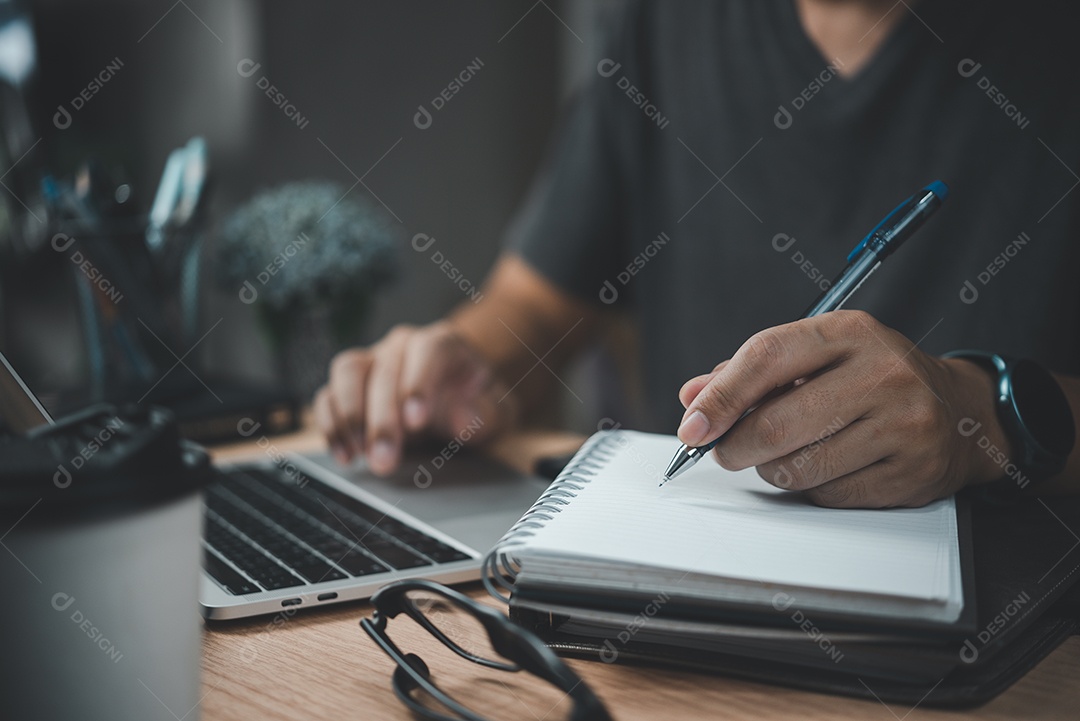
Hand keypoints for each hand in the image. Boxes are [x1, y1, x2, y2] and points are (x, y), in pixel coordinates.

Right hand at [313, 322, 513, 474]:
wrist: (458, 399)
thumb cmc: (476, 402)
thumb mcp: (496, 412)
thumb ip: (485, 413)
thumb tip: (463, 416)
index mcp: (444, 344)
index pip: (428, 350)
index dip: (419, 383)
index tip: (416, 421)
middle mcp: (403, 345)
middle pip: (385, 369)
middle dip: (382, 419)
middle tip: (385, 459)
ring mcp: (373, 360)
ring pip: (348, 372)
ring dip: (350, 416)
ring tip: (360, 454)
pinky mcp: (350, 383)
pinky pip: (329, 394)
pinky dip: (331, 425)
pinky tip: (344, 453)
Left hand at [676, 310, 1010, 507]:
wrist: (957, 411)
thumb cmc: (869, 378)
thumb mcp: (815, 355)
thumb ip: (749, 373)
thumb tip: (694, 398)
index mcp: (849, 332)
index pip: (767, 357)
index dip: (722, 397)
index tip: (693, 426)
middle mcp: (882, 373)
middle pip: (777, 423)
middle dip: (734, 446)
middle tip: (724, 451)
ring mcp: (903, 424)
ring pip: (798, 467)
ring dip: (771, 469)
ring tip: (783, 453)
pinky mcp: (912, 472)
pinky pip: (829, 495)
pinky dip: (810, 488)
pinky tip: (825, 467)